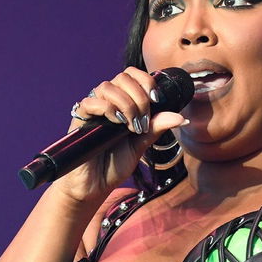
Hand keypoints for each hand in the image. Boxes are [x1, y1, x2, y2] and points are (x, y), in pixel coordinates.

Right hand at [53, 67, 188, 203]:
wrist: (95, 185)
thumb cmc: (115, 165)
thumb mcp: (141, 145)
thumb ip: (156, 128)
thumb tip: (180, 117)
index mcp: (123, 103)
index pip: (133, 76)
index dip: (146, 81)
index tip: (156, 100)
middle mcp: (108, 102)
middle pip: (122, 77)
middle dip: (139, 96)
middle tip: (143, 121)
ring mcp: (93, 110)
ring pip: (107, 86)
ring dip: (125, 103)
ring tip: (131, 126)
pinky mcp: (81, 120)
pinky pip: (90, 102)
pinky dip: (107, 108)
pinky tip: (116, 123)